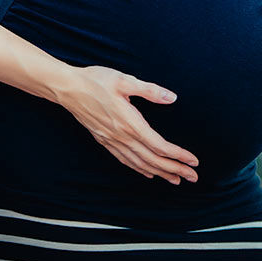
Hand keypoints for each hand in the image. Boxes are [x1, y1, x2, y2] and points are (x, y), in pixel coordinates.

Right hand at [59, 65, 199, 184]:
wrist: (68, 89)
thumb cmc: (96, 80)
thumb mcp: (124, 80)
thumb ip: (149, 90)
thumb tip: (172, 98)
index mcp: (130, 122)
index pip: (159, 145)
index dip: (178, 155)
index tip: (193, 161)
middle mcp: (122, 137)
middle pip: (153, 159)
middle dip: (175, 170)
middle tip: (193, 177)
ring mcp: (112, 141)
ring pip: (140, 163)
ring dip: (160, 173)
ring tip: (176, 180)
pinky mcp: (104, 141)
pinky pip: (125, 161)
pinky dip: (140, 169)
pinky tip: (148, 172)